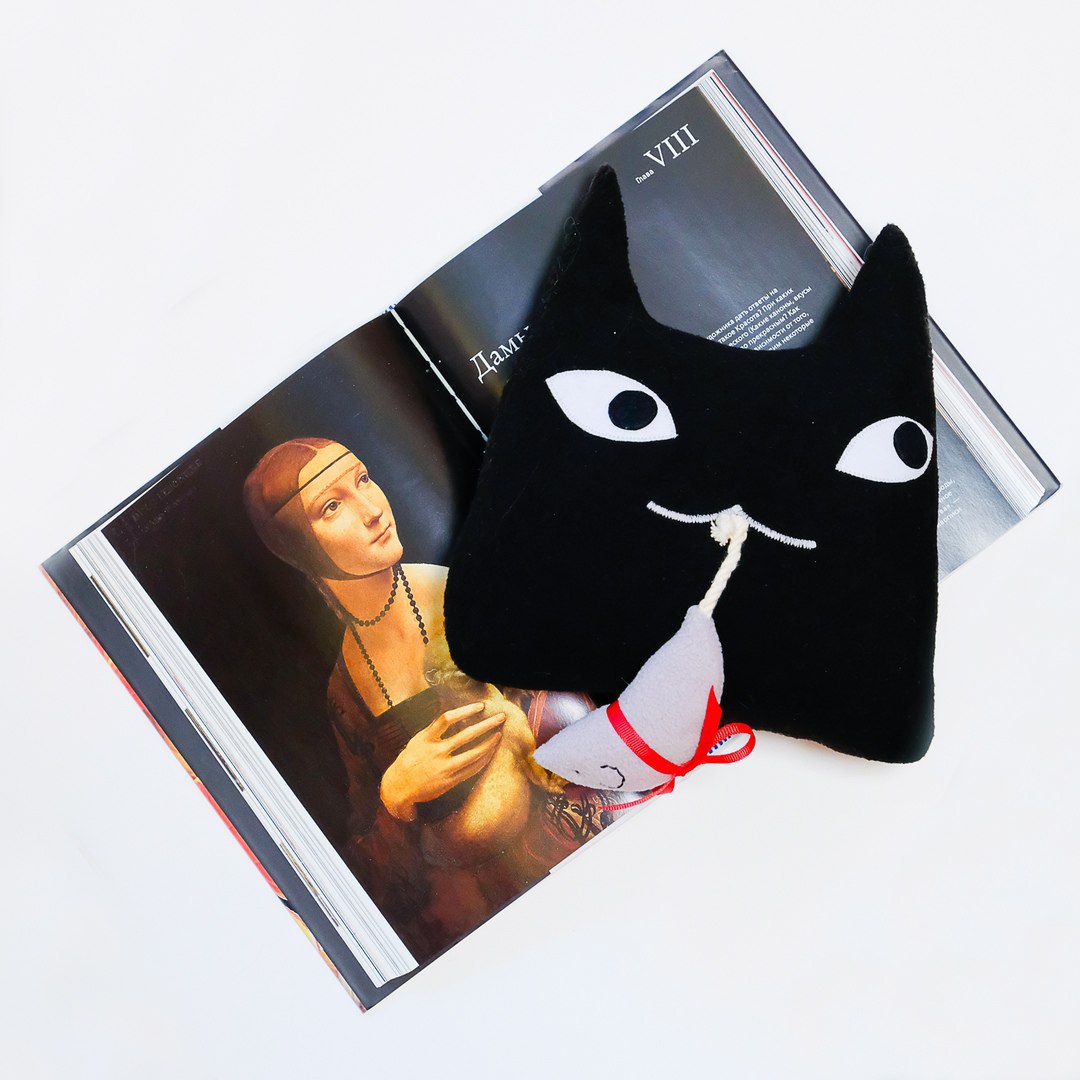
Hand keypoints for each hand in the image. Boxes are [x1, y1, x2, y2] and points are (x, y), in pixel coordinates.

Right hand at [380, 702, 505, 821]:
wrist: (398, 787)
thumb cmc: (410, 759)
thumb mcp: (418, 740)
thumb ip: (434, 730)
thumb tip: (454, 715)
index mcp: (426, 738)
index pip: (447, 719)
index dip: (465, 710)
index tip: (481, 706)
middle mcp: (435, 752)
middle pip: (466, 736)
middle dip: (486, 725)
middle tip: (501, 717)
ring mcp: (443, 768)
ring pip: (473, 755)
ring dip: (489, 744)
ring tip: (499, 735)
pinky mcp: (449, 781)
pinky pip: (471, 770)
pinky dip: (482, 760)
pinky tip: (490, 753)